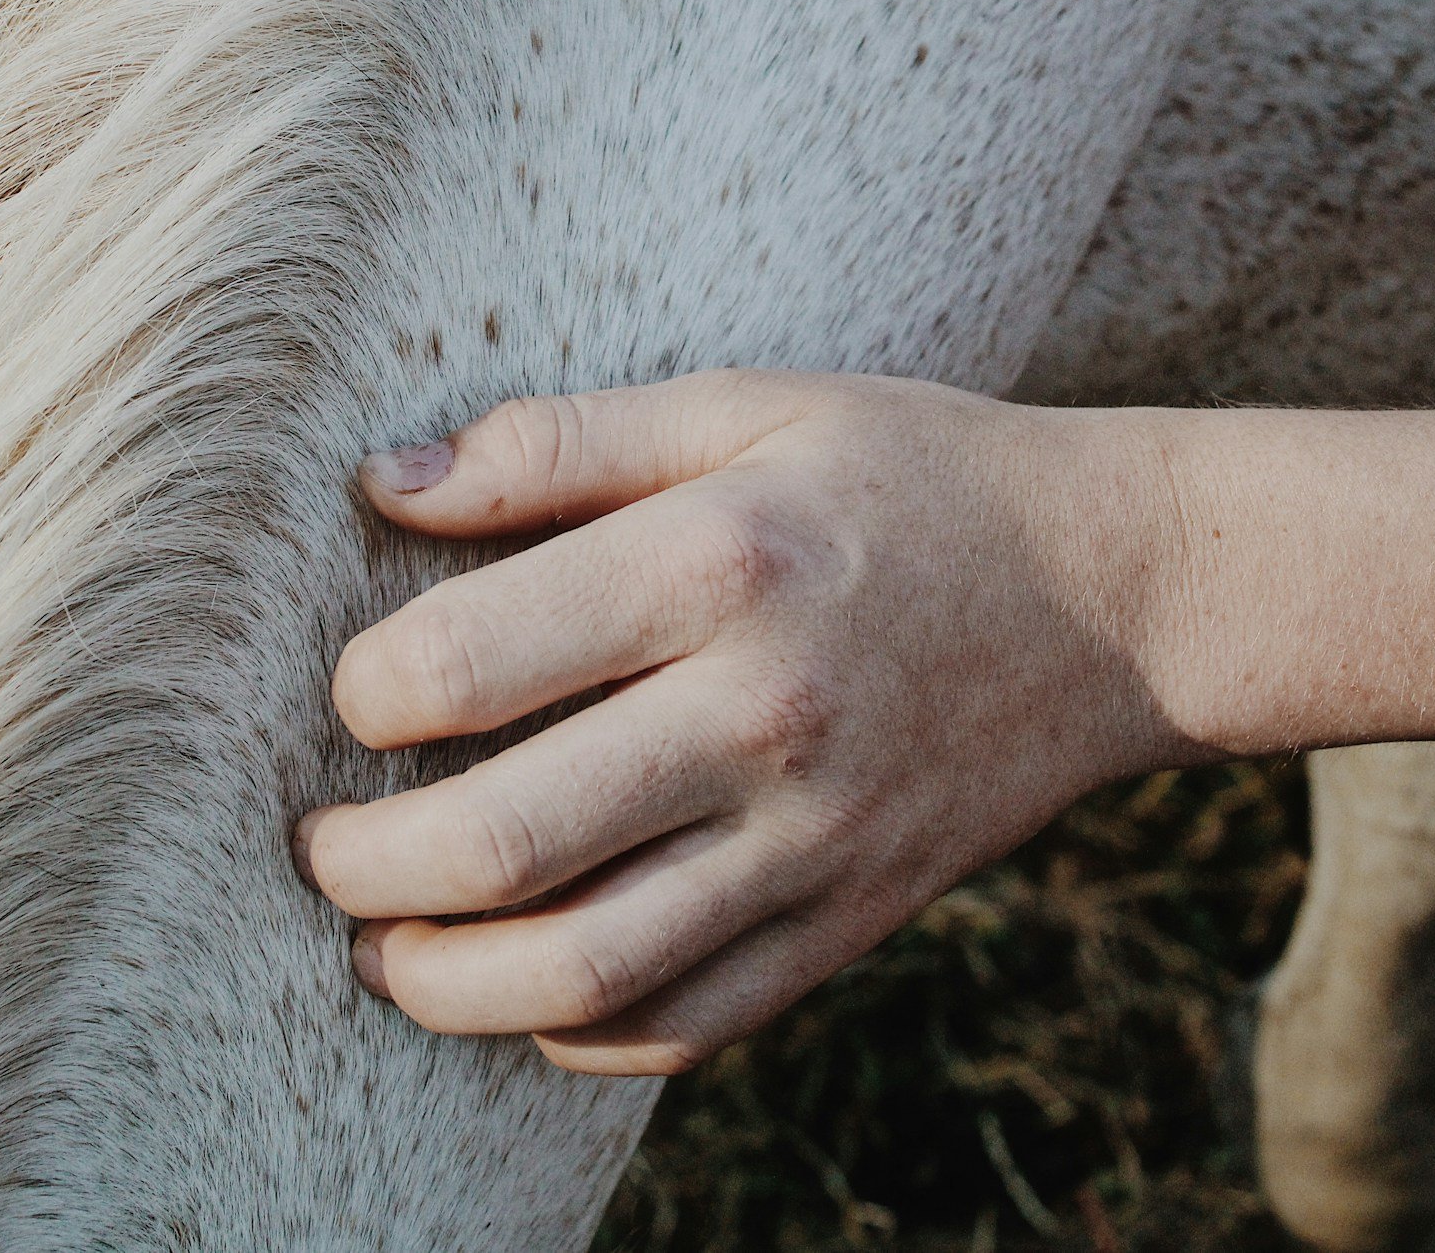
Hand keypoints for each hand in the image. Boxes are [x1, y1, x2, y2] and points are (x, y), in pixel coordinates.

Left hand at [294, 370, 1211, 1074]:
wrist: (1115, 595)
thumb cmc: (907, 477)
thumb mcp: (745, 404)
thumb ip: (556, 442)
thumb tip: (384, 485)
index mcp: (720, 565)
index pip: (465, 665)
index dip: (362, 694)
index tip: (355, 692)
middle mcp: (763, 718)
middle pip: (501, 844)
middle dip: (362, 866)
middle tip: (319, 846)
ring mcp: (813, 842)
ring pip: (581, 976)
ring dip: (439, 984)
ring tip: (382, 946)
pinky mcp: (849, 923)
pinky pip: (684, 1027)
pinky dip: (572, 1031)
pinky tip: (520, 987)